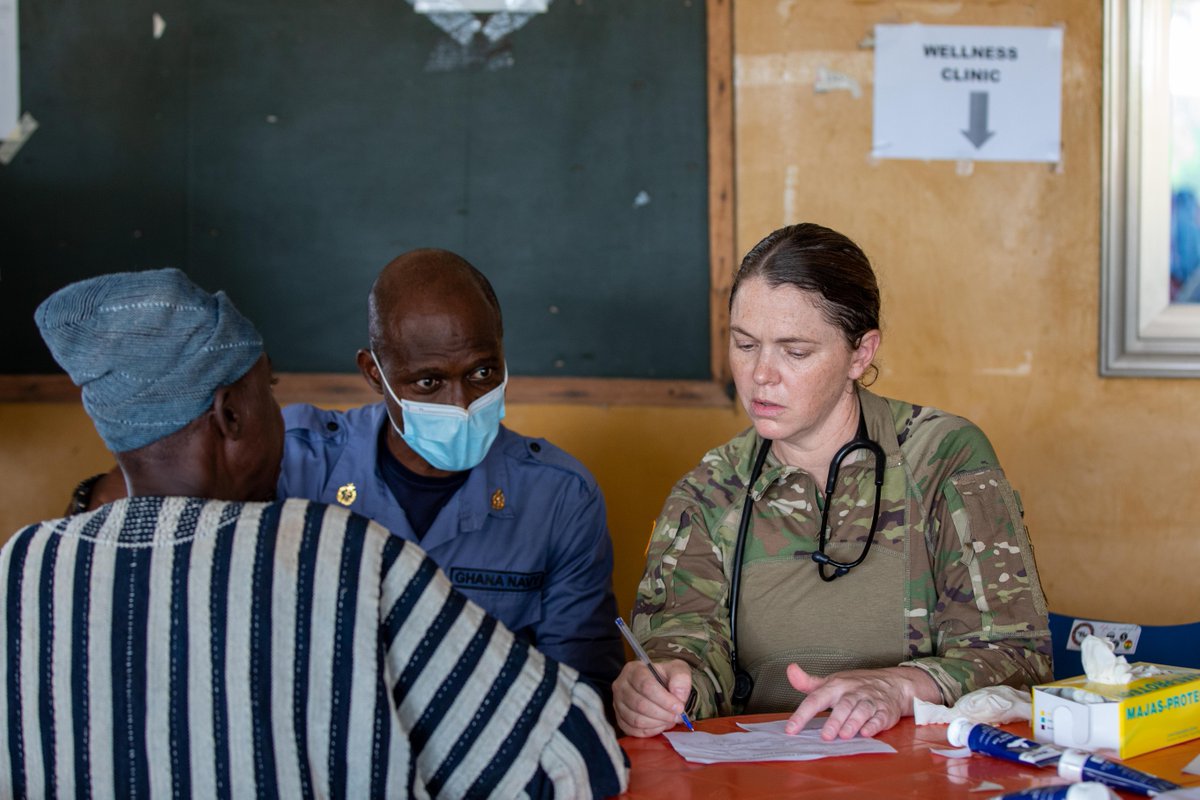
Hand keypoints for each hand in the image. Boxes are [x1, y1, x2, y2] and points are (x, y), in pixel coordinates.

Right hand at [612, 659, 692, 737]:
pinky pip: (633, 730)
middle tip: (677, 716)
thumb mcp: (677, 669)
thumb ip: (681, 678)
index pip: (646, 685)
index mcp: (634, 670)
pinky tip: (660, 725)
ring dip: (657, 723)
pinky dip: (650, 731)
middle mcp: (621, 686)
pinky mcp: (620, 719)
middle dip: (663, 713)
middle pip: (640, 704)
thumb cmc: (665, 677)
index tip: (679, 707)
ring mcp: (618, 703)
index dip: (664, 699)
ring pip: (636, 720)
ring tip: (670, 720)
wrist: (658, 686)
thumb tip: (678, 695)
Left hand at [783, 664, 940, 739]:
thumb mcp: (830, 682)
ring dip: (853, 723)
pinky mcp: (884, 711)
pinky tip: (866, 733)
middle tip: (825, 735)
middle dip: (834, 721)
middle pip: (843, 706)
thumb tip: (790, 670)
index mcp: (835, 686)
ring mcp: (869, 701)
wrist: (891, 683)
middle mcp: (852, 692)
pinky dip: (874, 725)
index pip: (816, 699)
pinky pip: (880, 718)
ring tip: (844, 736)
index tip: (791, 729)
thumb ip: (808, 682)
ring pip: (861, 711)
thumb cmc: (855, 685)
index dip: (802, 714)